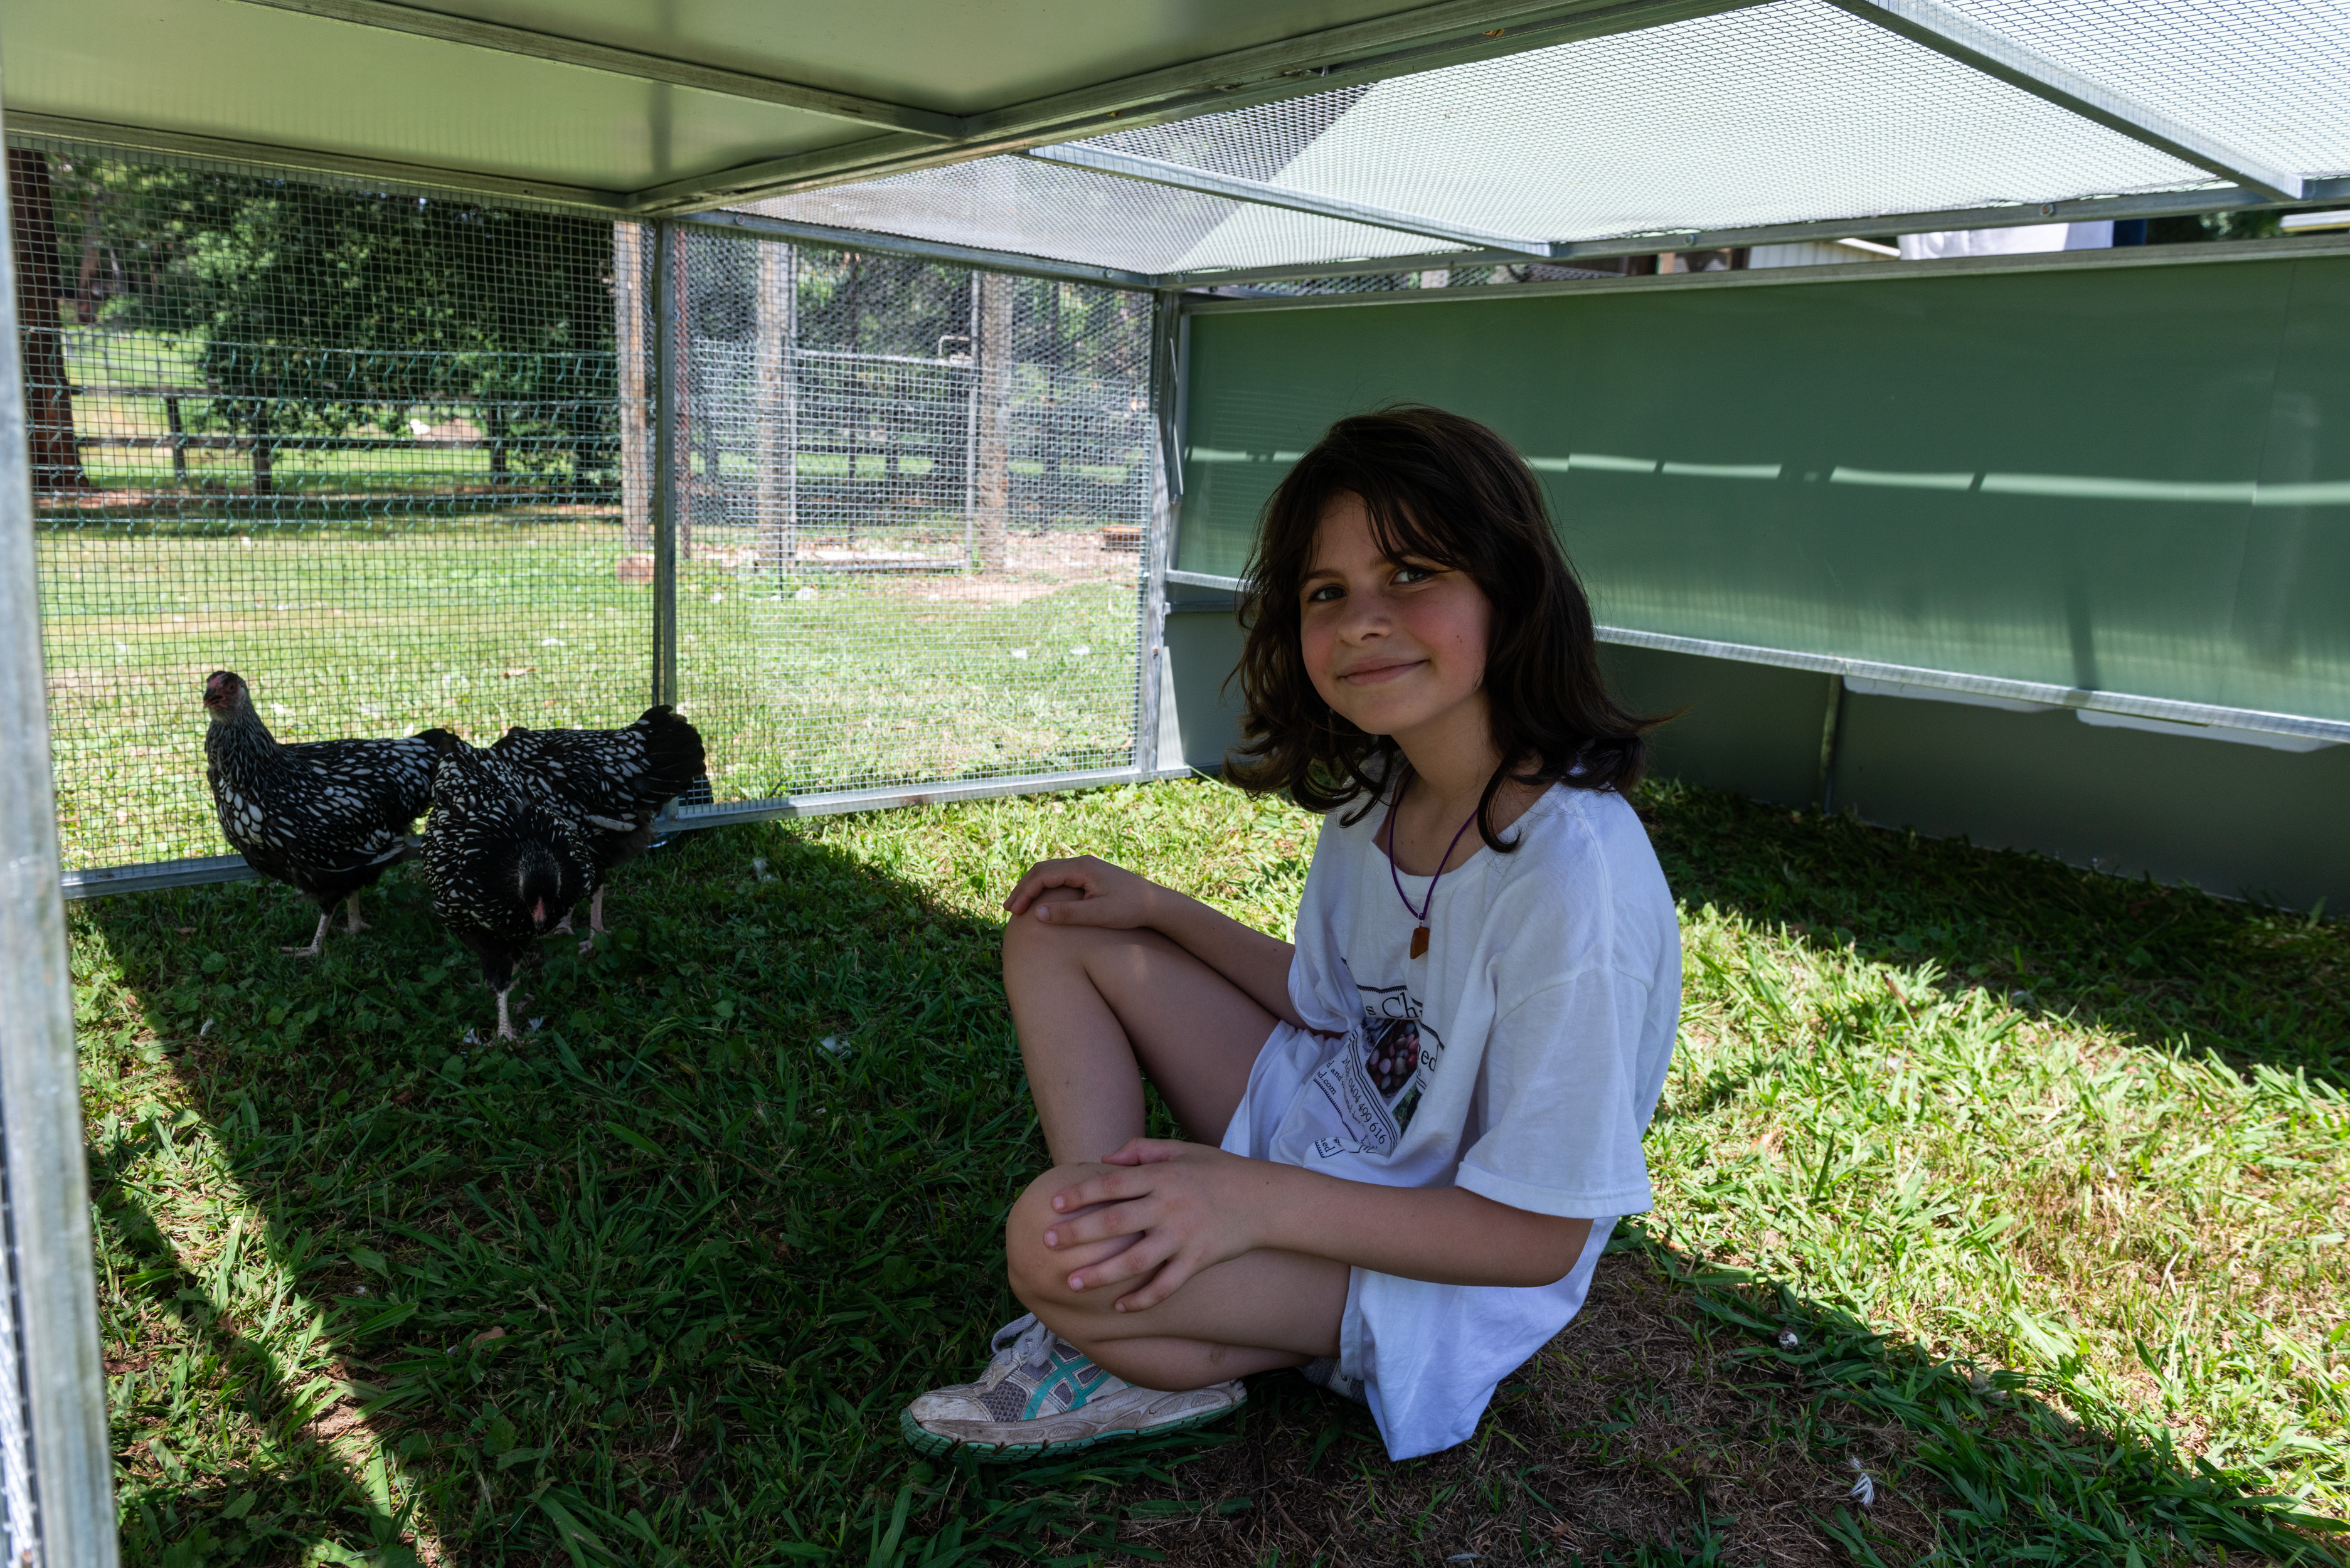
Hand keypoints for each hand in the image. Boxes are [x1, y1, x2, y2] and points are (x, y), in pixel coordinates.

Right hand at [1003, 855, 1165, 930]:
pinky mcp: (1090, 876)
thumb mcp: (1098, 915)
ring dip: (1033, 888)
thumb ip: (1068, 914)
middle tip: (1009, 909)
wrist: (1156, 904)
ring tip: (1019, 906)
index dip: (1025, 893)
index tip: (1014, 912)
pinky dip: (1045, 888)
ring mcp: (1086, 868)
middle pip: (1042, 870)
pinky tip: (1040, 902)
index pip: (1043, 875)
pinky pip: (1060, 878)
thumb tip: (1038, 915)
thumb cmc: (1130, 910)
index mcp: (1082, 868)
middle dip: (1023, 889)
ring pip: (1050, 873)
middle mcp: (1082, 863)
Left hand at [1041, 1139, 1285, 1311]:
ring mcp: (1183, 1235)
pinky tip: (1120, 1306)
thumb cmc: (1220, 1171)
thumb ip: (1142, 1150)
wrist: (1265, 1199)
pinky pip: (1166, 1285)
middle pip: (1114, 1221)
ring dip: (1101, 1273)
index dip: (1081, 1194)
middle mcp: (1169, 1206)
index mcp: (1161, 1176)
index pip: (1112, 1184)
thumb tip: (1105, 1159)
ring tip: (1073, 1282)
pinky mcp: (1198, 1260)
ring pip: (1135, 1259)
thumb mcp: (1182, 1150)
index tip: (1054, 1204)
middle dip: (1078, 1233)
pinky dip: (1143, 1298)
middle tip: (1048, 1242)